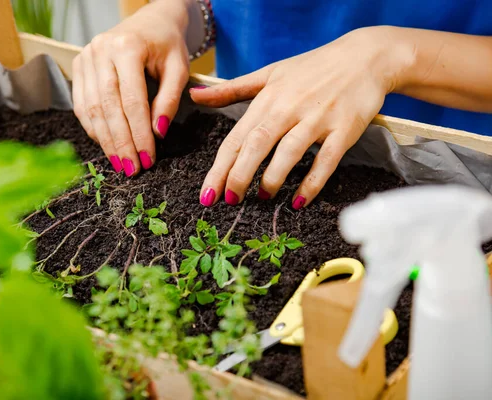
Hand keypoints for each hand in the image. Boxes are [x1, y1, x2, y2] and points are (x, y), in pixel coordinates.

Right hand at [72, 0, 189, 175]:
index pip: (132, 100)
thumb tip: (157, 133)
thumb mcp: (179, 69)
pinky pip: (82, 105)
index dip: (139, 134)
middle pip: (108, 108)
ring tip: (121, 163)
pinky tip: (108, 145)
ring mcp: (85, 57)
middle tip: (132, 169)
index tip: (148, 158)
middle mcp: (100, 51)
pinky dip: (94, 128)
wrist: (151, 21)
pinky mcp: (78, 66)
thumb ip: (169, 100)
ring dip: (106, 141)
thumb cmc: (167, 45)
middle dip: (121, 143)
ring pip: (91, 109)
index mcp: (127, 47)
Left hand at [191, 27, 410, 207]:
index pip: (237, 137)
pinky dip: (313, 182)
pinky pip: (326, 160)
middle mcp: (289, 108)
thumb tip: (195, 95)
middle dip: (239, 175)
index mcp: (268, 98)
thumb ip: (232, 89)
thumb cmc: (312, 68)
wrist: (365, 57)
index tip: (207, 192)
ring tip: (262, 198)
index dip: (220, 166)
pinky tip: (299, 201)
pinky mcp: (344, 129)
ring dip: (273, 179)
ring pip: (289, 152)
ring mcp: (317, 119)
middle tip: (228, 200)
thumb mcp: (269, 74)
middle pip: (257, 144)